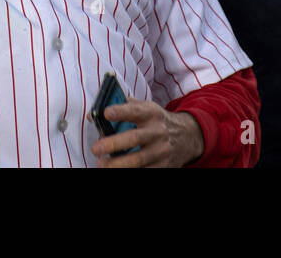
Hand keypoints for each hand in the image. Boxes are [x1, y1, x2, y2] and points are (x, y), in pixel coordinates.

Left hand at [90, 100, 204, 167]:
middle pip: (134, 138)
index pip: (135, 111)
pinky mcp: (163, 166)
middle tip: (95, 148)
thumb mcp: (145, 108)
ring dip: (117, 164)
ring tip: (101, 164)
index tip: (105, 113)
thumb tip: (93, 115)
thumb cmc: (157, 121)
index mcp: (151, 113)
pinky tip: (115, 171)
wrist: (187, 136)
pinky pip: (146, 171)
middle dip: (113, 144)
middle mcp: (157, 131)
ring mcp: (161, 150)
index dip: (120, 112)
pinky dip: (130, 172)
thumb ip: (121, 108)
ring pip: (138, 159)